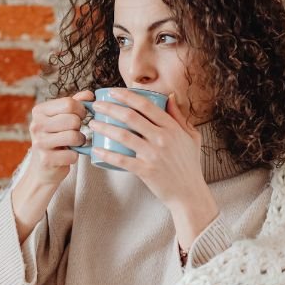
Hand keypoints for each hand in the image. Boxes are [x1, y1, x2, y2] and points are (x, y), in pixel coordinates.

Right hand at [24, 89, 94, 187]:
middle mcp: (36, 125)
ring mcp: (39, 143)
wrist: (43, 168)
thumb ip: (75, 104)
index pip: (69, 103)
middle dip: (80, 127)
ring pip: (74, 136)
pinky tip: (67, 156)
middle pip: (73, 120)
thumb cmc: (55, 139)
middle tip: (75, 132)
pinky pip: (72, 154)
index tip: (81, 117)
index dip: (81, 110)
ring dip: (79, 141)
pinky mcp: (46, 159)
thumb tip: (89, 94)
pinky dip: (75, 156)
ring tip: (74, 143)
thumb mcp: (61, 118)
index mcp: (39, 111)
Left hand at [88, 89, 217, 233]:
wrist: (189, 193)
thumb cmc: (189, 164)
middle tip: (97, 105)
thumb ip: (179, 116)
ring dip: (104, 127)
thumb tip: (170, 96)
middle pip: (130, 117)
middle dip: (110, 108)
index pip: (146, 105)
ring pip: (123, 136)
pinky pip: (122, 160)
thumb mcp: (191, 136)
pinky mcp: (146, 171)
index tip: (112, 91)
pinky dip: (107, 155)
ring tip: (92, 124)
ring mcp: (154, 155)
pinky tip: (96, 150)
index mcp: (172, 128)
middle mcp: (163, 138)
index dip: (127, 96)